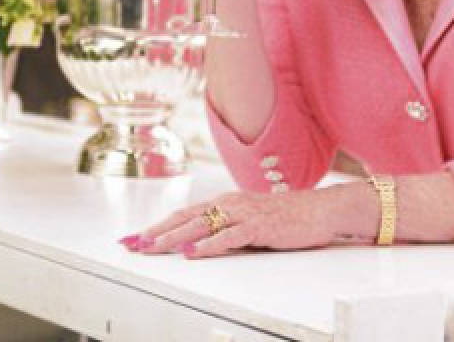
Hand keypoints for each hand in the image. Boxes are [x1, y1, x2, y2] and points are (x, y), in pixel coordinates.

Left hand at [118, 185, 370, 258]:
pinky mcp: (259, 226)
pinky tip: (191, 251)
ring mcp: (245, 213)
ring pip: (201, 224)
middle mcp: (231, 203)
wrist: (321, 210)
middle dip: (157, 231)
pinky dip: (207, 244)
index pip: (186, 213)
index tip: (136, 236)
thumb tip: (200, 243)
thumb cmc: (288, 218)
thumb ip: (227, 229)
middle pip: (186, 216)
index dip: (160, 224)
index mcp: (227, 202)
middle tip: (132, 243)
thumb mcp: (252, 221)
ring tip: (151, 247)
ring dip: (173, 237)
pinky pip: (228, 236)